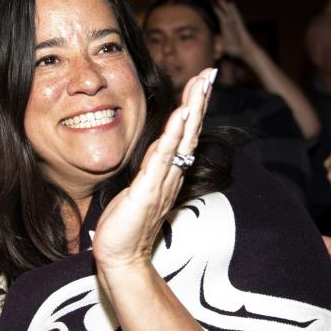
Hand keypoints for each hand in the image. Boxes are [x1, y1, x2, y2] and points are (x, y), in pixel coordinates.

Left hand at [92, 67, 215, 273]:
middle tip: (210, 73)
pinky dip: (174, 134)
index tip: (201, 81)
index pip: (185, 133)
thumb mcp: (140, 187)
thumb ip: (152, 167)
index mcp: (169, 172)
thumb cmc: (127, 225)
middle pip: (191, 130)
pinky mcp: (148, 191)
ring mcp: (162, 181)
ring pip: (183, 138)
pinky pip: (164, 158)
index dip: (194, 106)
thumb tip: (159, 146)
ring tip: (201, 84)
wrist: (121, 258)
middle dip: (200, 99)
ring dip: (192, 108)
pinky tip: (182, 114)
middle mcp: (171, 174)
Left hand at [214, 0, 259, 61]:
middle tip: (219, 0)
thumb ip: (217, 46)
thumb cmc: (235, 49)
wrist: (245, 50)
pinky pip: (236, 15)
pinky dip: (233, 9)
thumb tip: (211, 46)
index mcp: (225, 30)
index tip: (213, 6)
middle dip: (222, 8)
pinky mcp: (239, 24)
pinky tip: (231, 4)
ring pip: (229, 13)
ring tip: (222, 0)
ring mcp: (235, 24)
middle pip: (225, 14)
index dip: (217, 14)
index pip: (220, 20)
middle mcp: (230, 26)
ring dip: (226, 7)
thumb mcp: (223, 48)